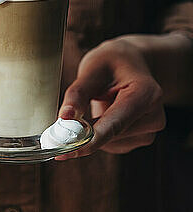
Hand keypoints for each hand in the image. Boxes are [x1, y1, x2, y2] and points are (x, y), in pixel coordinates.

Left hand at [56, 37, 165, 158]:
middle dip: (83, 133)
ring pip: (109, 144)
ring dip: (92, 132)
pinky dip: (99, 134)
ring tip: (98, 101)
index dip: (89, 139)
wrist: (132, 63)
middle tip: (58, 125)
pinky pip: (111, 145)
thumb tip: (64, 119)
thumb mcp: (92, 69)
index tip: (65, 149)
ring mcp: (150, 131)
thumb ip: (78, 94)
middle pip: (111, 136)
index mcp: (147, 93)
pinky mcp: (141, 139)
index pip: (116, 123)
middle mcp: (154, 116)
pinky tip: (103, 112)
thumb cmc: (111, 62)